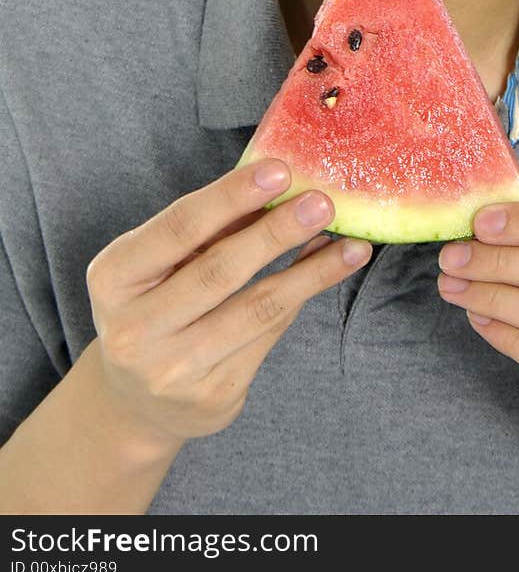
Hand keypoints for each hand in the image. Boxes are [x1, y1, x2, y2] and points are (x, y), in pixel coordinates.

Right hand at [86, 160, 370, 449]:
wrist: (137, 401)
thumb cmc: (157, 304)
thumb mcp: (163, 262)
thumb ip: (211, 226)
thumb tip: (281, 184)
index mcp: (113, 277)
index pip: (179, 227)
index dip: (231, 196)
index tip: (280, 170)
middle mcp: (134, 328)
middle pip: (219, 270)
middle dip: (277, 233)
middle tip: (323, 203)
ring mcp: (172, 369)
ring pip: (256, 309)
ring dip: (311, 272)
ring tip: (352, 245)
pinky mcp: (212, 397)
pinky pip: (268, 335)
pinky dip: (302, 296)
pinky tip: (328, 271)